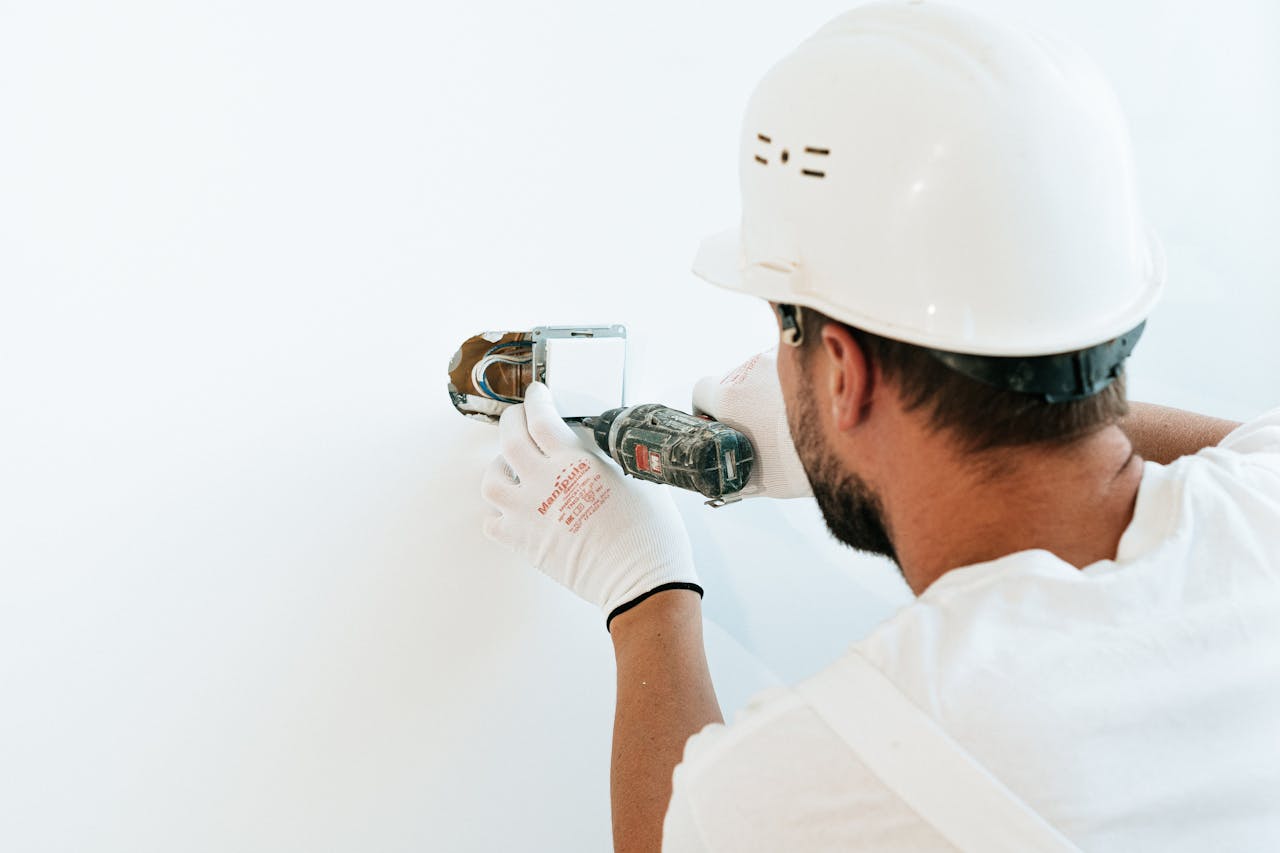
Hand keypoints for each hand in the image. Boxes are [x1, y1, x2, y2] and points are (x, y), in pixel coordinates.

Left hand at [481, 382, 701, 628]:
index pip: (542, 418)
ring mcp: (527, 513)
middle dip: (512, 421)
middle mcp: (544, 483)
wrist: (640, 580)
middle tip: (518, 419)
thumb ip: (606, 457)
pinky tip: (512, 511)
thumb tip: (595, 446)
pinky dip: (497, 514)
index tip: (537, 395)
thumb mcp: (635, 477)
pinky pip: (492, 522)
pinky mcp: (522, 543)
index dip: (537, 401)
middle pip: (509, 438)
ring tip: (511, 468)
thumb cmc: (648, 533)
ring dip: (499, 468)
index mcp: (575, 462)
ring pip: (491, 480)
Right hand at [692, 349, 812, 498]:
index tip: (715, 420)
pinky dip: (795, 381)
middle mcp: (750, 369)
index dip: (705, 407)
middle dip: (743, 401)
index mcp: (729, 397)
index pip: (701, 391)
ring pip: (764, 371)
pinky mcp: (807, 353)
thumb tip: (725, 481)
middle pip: (734, 381)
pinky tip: (811, 403)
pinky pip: (792, 364)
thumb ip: (735, 472)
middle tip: (760, 426)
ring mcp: (779, 357)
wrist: (849, 441)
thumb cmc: (802, 464)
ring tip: (791, 417)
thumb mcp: (759, 477)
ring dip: (769, 389)